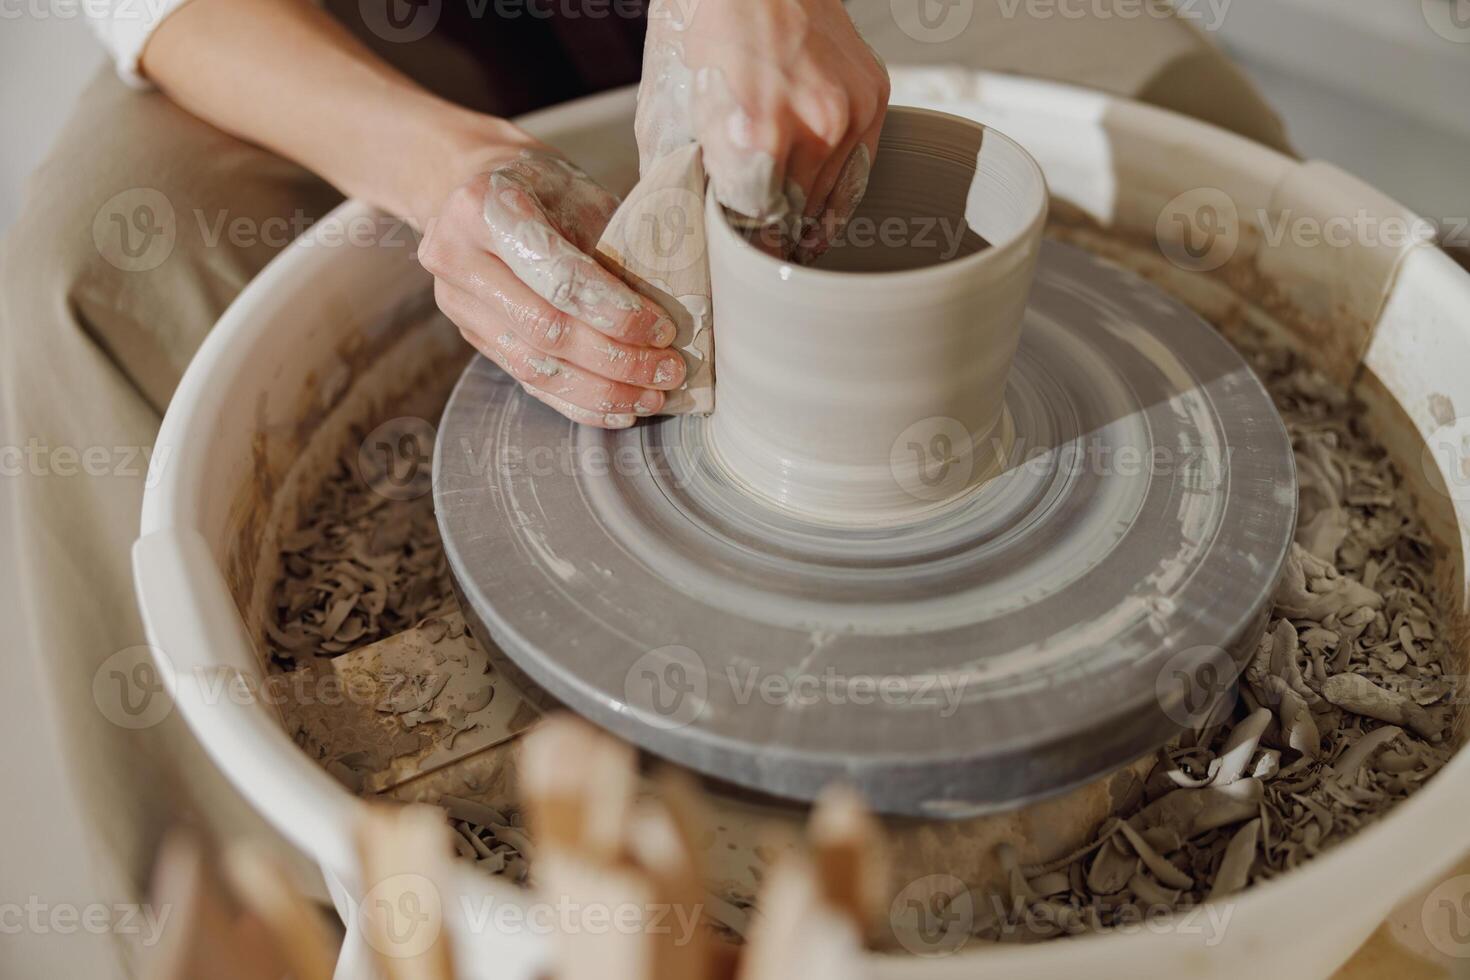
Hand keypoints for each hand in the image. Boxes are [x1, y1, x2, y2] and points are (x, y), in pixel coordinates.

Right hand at [419, 148, 686, 427]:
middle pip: (545, 329)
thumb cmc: (541, 185)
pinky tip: (619, 409)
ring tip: (652, 396)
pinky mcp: (470, 335)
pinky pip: (527, 380)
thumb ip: (614, 246)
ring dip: (601, 389)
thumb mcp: (579, 193)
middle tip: (669, 370)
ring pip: (534, 366)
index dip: (614, 311)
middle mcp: (457, 258)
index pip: (558, 275)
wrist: (473, 182)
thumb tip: (672, 308)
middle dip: (615, 359)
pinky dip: (577, 401)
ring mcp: (457, 302)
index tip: (663, 329)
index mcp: (485, 208)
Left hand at [636, 0, 889, 261]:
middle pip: (801, 216)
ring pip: (835, 198)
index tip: (741, 254)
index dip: (749, 244)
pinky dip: (837, 184)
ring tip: (791, 228)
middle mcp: (816, 128)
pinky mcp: (875, 98)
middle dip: (779, 234)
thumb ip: (676, 174)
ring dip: (811, 215)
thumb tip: (678, 226)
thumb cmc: (703, 28)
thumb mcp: (668, 105)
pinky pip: (860, 167)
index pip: (763, 227)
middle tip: (763, 246)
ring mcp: (852, 113)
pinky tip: (816, 195)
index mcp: (762, 135)